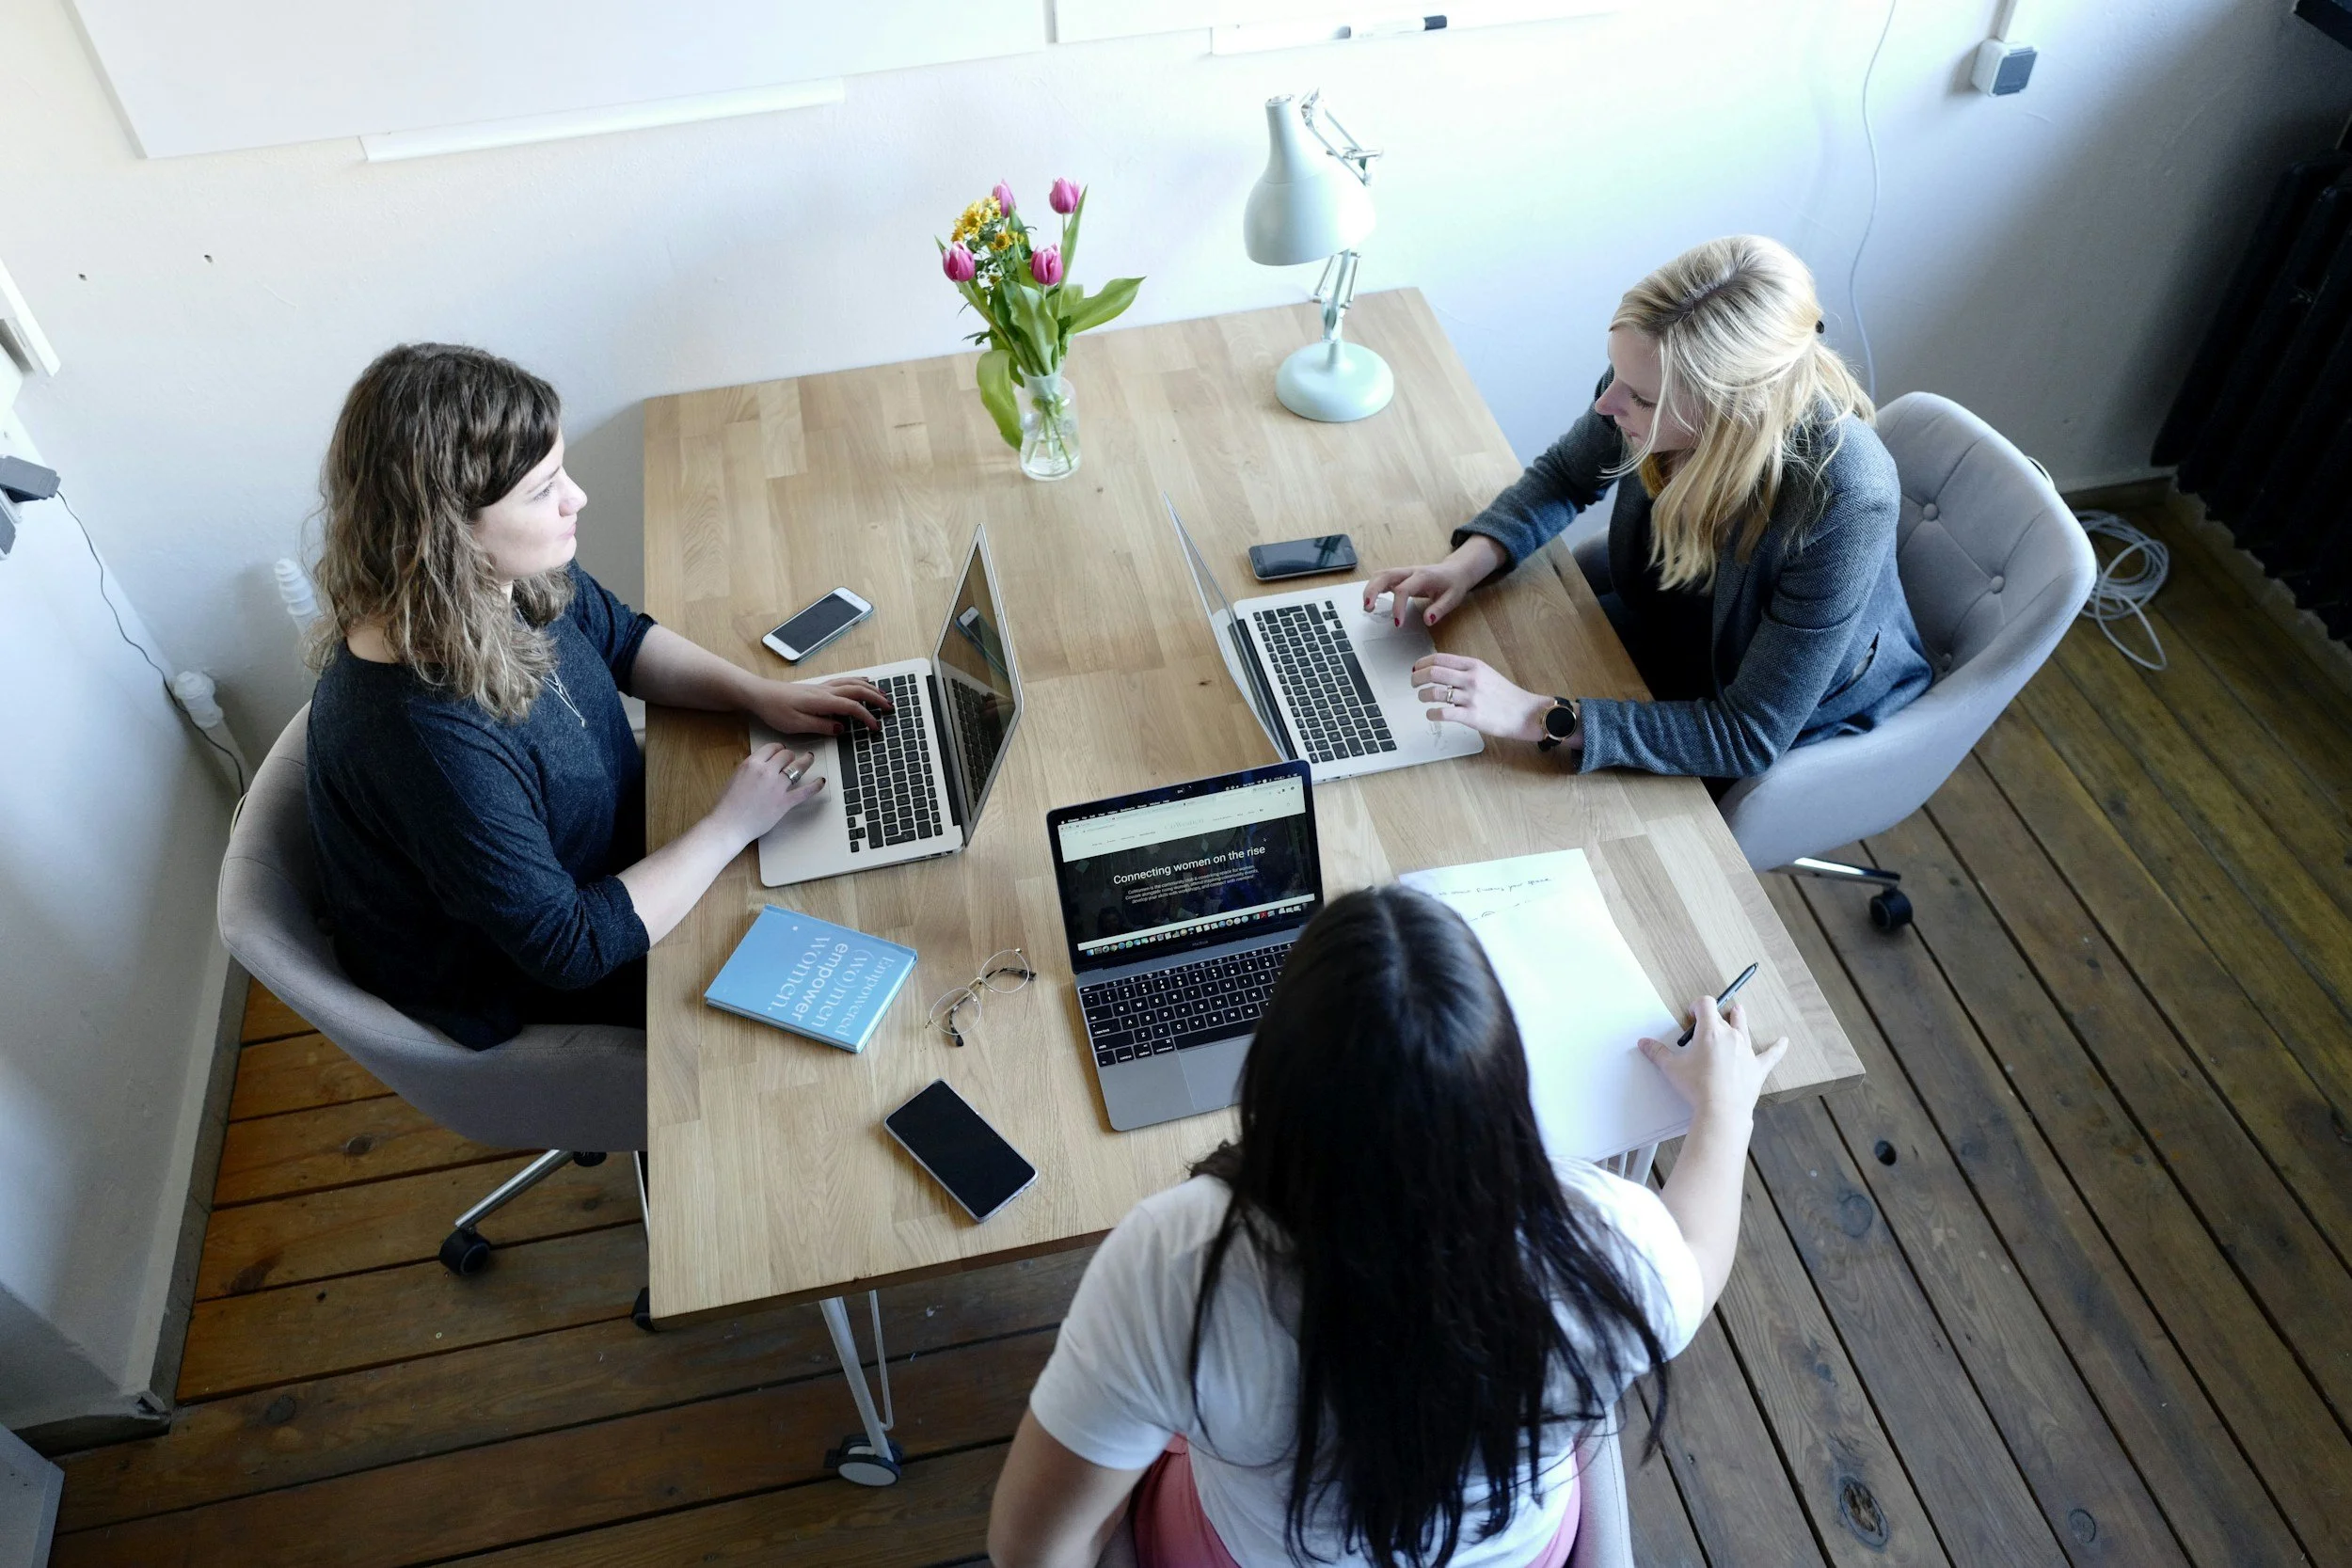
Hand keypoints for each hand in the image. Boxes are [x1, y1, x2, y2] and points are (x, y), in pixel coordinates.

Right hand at [707, 743, 825, 845]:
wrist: (729, 824)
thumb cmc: (727, 804)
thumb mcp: (736, 777)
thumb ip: (750, 769)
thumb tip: (761, 766)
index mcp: (752, 763)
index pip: (772, 748)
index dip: (779, 749)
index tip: (781, 751)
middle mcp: (766, 771)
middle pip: (786, 755)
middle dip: (790, 756)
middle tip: (791, 759)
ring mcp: (777, 786)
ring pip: (797, 767)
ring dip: (806, 761)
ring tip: (810, 759)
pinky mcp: (785, 802)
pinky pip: (805, 791)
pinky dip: (815, 786)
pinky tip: (821, 781)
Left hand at [746, 674, 891, 736]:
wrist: (760, 694)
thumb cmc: (775, 709)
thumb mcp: (796, 724)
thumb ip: (821, 725)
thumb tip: (841, 727)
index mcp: (822, 701)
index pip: (852, 707)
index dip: (867, 717)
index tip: (876, 727)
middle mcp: (825, 691)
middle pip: (858, 690)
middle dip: (876, 698)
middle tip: (890, 707)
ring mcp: (822, 687)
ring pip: (853, 683)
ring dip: (870, 688)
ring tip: (883, 694)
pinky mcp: (818, 687)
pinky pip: (844, 681)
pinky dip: (858, 681)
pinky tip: (862, 682)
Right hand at [1362, 535, 1507, 627]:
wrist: (1455, 571)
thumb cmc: (1453, 584)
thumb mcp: (1452, 598)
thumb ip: (1439, 609)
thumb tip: (1427, 620)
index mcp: (1423, 576)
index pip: (1403, 589)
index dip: (1398, 607)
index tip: (1397, 623)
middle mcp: (1410, 572)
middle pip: (1385, 575)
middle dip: (1372, 590)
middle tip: (1367, 608)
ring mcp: (1403, 573)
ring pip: (1380, 575)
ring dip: (1370, 589)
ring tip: (1367, 607)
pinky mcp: (1400, 576)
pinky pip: (1382, 578)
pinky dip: (1373, 588)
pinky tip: (1371, 601)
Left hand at [1411, 653, 1550, 741]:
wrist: (1526, 713)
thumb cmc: (1506, 695)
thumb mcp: (1487, 673)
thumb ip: (1465, 670)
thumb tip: (1440, 670)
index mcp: (1474, 665)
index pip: (1439, 658)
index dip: (1422, 663)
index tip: (1416, 668)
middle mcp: (1471, 679)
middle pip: (1433, 672)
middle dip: (1416, 677)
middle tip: (1413, 683)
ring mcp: (1471, 698)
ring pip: (1434, 692)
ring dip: (1422, 695)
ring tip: (1422, 698)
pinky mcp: (1472, 716)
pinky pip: (1442, 713)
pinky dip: (1431, 714)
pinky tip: (1431, 714)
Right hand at [1638, 1000, 1788, 1122]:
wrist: (1721, 1110)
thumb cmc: (1697, 1088)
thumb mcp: (1672, 1068)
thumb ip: (1657, 1053)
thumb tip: (1644, 1043)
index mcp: (1710, 1031)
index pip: (1706, 1004)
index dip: (1697, 1005)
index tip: (1691, 1014)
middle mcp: (1731, 1036)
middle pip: (1725, 1015)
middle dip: (1716, 1015)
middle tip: (1708, 1021)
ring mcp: (1746, 1051)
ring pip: (1744, 1028)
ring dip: (1740, 1019)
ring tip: (1738, 1011)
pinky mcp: (1756, 1067)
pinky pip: (1770, 1055)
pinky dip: (1777, 1048)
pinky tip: (1783, 1042)